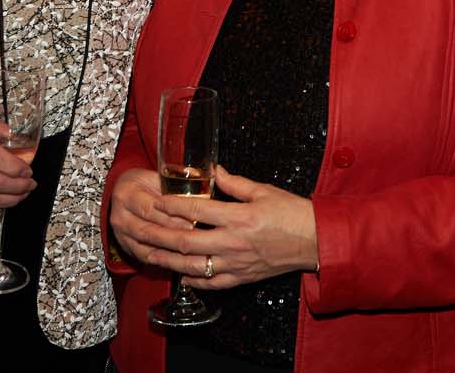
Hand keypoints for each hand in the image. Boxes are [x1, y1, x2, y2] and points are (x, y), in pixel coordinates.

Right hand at [107, 167, 193, 267]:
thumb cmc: (146, 183)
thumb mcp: (157, 177)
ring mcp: (121, 234)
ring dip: (170, 249)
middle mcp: (120, 216)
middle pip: (148, 229)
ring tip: (191, 250)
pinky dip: (164, 259)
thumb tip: (205, 186)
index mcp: (126, 193)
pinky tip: (181, 259)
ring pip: (147, 246)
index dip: (172, 215)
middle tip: (195, 238)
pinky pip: (146, 257)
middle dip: (173, 235)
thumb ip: (176, 184)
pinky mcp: (127, 247)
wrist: (126, 193)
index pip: (150, 208)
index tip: (193, 219)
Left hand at [147, 165, 318, 289]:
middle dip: (159, 235)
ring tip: (149, 253)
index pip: (196, 210)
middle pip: (186, 241)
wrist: (314, 241)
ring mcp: (235, 263)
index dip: (172, 205)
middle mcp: (233, 243)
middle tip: (139, 230)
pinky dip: (192, 280)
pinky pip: (211, 283)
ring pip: (192, 266)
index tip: (156, 200)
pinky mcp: (241, 277)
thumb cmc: (292, 214)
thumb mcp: (264, 191)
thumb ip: (235, 182)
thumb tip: (213, 171)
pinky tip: (180, 275)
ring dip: (168, 260)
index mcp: (239, 217)